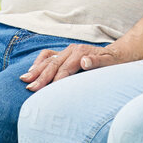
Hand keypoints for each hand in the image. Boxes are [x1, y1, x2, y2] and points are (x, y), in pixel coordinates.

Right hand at [20, 41, 137, 90]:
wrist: (118, 55)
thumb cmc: (114, 62)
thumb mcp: (110, 63)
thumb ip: (96, 62)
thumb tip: (84, 61)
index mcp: (81, 53)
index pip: (64, 69)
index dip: (55, 80)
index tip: (45, 91)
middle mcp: (72, 50)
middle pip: (53, 65)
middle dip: (40, 77)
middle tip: (30, 88)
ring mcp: (67, 52)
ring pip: (47, 60)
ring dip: (35, 70)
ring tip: (24, 79)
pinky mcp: (65, 54)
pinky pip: (48, 56)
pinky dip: (39, 62)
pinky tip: (32, 71)